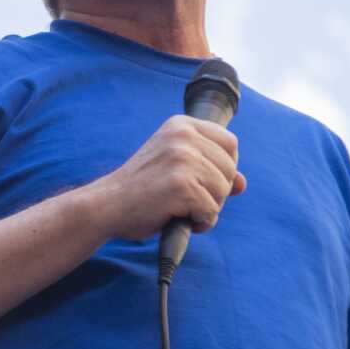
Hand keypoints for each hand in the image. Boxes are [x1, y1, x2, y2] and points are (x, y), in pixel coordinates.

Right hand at [93, 115, 246, 240]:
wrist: (107, 205)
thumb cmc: (142, 188)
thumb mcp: (176, 168)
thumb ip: (210, 169)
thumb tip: (242, 183)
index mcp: (182, 125)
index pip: (230, 143)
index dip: (225, 167)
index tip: (204, 179)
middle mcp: (183, 136)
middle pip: (230, 169)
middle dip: (216, 191)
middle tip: (187, 198)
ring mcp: (182, 159)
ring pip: (223, 191)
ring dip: (207, 208)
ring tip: (181, 208)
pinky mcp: (181, 185)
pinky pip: (211, 211)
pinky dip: (199, 222)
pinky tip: (178, 217)